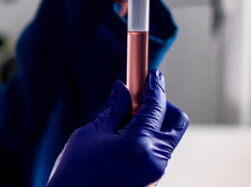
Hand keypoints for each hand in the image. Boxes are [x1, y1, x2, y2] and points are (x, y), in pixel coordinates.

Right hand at [47, 70, 188, 186]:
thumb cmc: (75, 172)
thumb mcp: (91, 134)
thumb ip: (115, 110)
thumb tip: (125, 89)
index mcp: (139, 143)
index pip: (156, 105)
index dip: (154, 86)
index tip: (152, 74)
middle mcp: (155, 159)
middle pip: (175, 121)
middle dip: (163, 106)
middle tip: (140, 101)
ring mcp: (156, 174)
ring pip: (167, 138)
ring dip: (153, 125)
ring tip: (123, 127)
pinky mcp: (152, 182)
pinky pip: (158, 154)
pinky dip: (147, 142)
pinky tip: (123, 145)